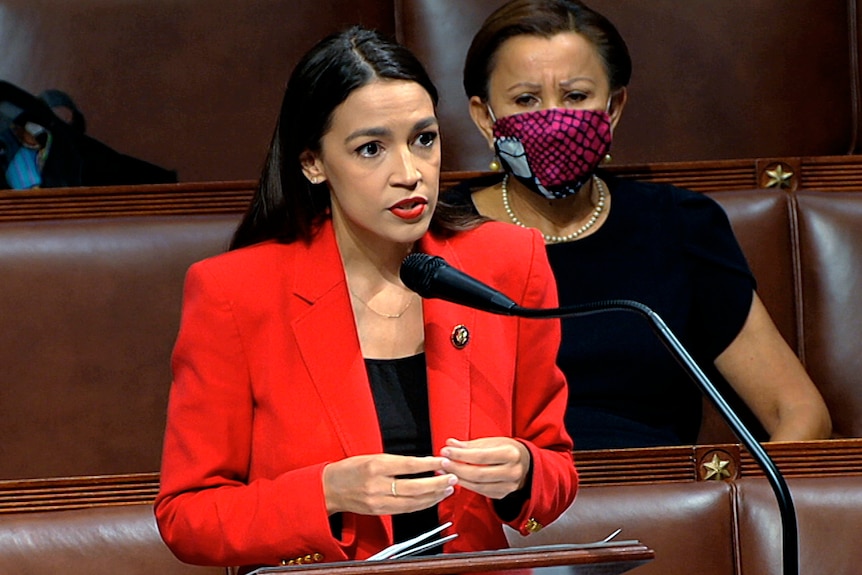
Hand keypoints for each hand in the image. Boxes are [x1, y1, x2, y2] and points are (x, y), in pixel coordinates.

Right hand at [322, 454, 455, 515]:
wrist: (329, 488)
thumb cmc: (350, 469)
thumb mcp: (372, 457)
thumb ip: (397, 461)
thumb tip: (424, 462)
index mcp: (376, 466)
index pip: (409, 465)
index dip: (429, 465)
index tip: (443, 462)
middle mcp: (377, 485)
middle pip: (414, 487)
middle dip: (437, 483)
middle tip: (452, 478)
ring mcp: (378, 501)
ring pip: (413, 502)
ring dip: (433, 496)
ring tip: (447, 489)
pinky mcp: (379, 511)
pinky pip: (405, 509)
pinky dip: (421, 504)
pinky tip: (432, 499)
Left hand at [439, 437, 529, 499]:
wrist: (527, 464)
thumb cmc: (508, 450)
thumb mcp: (493, 441)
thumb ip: (470, 445)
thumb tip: (451, 444)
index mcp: (510, 454)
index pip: (480, 456)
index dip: (460, 455)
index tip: (446, 451)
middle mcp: (512, 471)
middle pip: (478, 473)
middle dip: (456, 468)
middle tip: (442, 463)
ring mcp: (508, 486)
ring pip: (478, 485)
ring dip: (458, 478)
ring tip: (445, 471)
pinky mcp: (502, 494)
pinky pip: (480, 491)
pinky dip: (466, 485)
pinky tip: (456, 478)